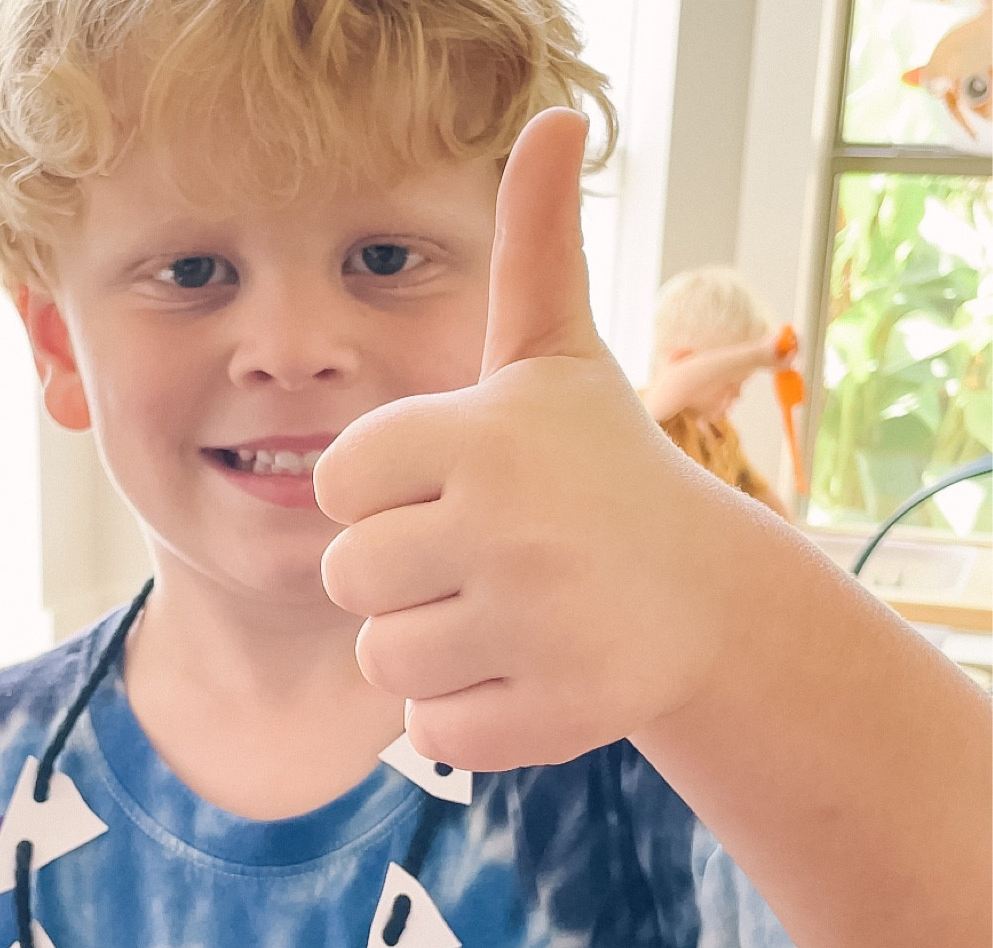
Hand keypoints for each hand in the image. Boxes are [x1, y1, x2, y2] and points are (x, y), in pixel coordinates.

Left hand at [316, 110, 756, 770]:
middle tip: (481, 565)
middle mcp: (506, 526)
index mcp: (484, 434)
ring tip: (504, 620)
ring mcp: (535, 628)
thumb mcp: (558, 360)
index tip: (449, 494)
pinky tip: (524, 675)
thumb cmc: (603, 471)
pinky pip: (432, 734)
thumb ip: (531, 249)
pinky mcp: (554, 716)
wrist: (709, 596)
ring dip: (430, 651)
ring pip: (383, 664)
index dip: (380, 496)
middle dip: (399, 579)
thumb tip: (552, 117)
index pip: (335, 482)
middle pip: (347, 579)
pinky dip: (466, 718)